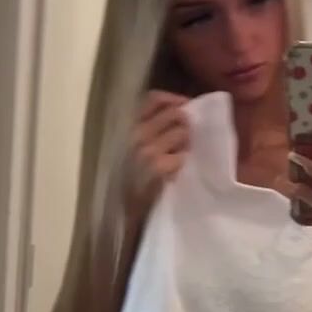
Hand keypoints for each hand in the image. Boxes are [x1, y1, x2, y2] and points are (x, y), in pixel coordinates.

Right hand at [124, 91, 189, 219]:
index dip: (174, 99)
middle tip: (189, 136)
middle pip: (174, 113)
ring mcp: (147, 150)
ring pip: (182, 132)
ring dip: (188, 142)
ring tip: (184, 154)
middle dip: (187, 123)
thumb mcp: (131, 147)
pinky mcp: (158, 167)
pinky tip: (179, 170)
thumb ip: (148, 128)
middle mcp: (135, 133)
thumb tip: (179, 111)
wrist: (122, 211)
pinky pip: (184, 155)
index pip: (153, 99)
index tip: (186, 106)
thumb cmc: (128, 179)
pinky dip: (186, 161)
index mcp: (127, 125)